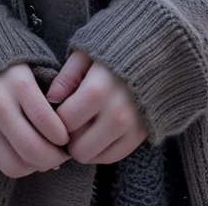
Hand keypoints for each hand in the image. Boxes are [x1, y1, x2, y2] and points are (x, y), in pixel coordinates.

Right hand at [0, 63, 71, 178]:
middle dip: (54, 158)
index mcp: (19, 83)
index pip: (46, 122)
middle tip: (65, 154)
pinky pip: (4, 166)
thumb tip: (67, 138)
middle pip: (31, 148)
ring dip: (39, 167)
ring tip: (50, 158)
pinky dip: (23, 168)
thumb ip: (53, 97)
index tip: (70, 137)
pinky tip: (33, 158)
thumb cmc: (18, 68)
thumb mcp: (37, 69)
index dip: (63, 137)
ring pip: (17, 164)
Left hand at [45, 48, 147, 164]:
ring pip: (92, 156)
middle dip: (69, 136)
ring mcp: (130, 127)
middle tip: (73, 120)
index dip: (56, 118)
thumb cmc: (115, 48)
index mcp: (97, 90)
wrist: (156, 50)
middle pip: (77, 146)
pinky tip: (99, 131)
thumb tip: (51, 98)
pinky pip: (112, 158)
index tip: (60, 108)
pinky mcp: (141, 135)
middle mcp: (115, 114)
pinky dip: (100, 150)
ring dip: (83, 144)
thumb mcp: (87, 52)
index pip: (63, 122)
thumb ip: (67, 75)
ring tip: (86, 124)